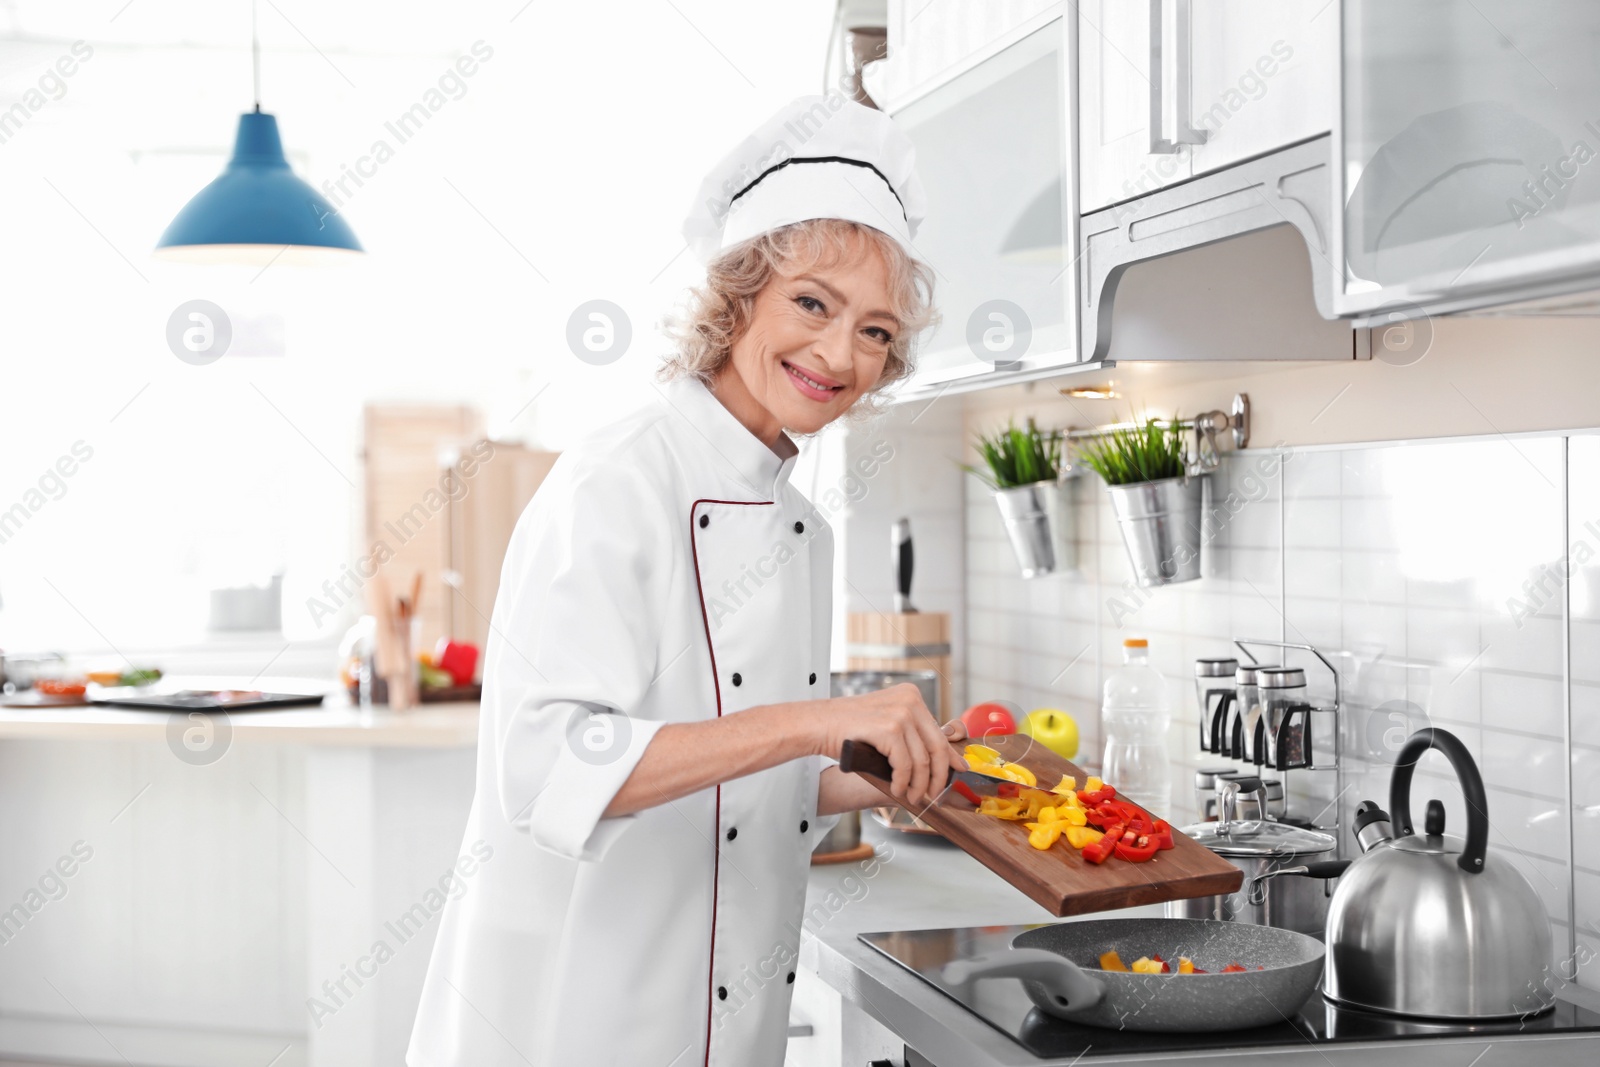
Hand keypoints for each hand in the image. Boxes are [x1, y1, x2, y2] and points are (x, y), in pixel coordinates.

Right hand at [812, 683, 967, 808]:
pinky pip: (905, 765)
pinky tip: (896, 788)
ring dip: (917, 784)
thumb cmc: (849, 728)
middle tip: (931, 794)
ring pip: (922, 760)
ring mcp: (901, 713)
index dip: (950, 757)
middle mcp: (910, 700)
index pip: (939, 731)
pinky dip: (902, 782)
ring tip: (910, 796)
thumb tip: (943, 760)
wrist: (818, 724)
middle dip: (936, 777)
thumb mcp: (886, 725)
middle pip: (936, 747)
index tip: (958, 772)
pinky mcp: (890, 728)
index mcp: (912, 695)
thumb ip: (912, 737)